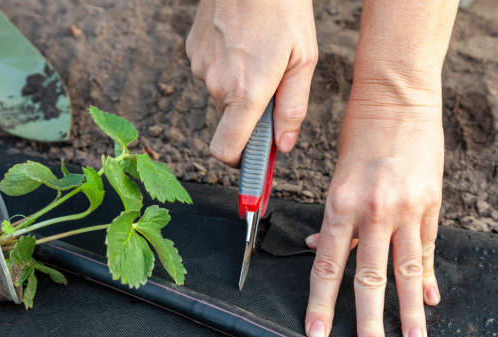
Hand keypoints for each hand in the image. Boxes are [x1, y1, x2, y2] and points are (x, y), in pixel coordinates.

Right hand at [186, 0, 317, 165]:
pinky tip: (241, 42)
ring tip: (257, 54)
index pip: (226, 149)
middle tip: (271, 84)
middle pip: (229, 120)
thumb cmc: (284, 9)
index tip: (251, 161)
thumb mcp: (303, 60)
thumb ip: (293, 109)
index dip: (238, 161)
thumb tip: (283, 145)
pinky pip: (210, 72)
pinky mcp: (193, 50)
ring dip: (238, 86)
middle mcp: (216, 84)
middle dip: (249, 113)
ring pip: (220, 95)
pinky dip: (226, 67)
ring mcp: (200, 66)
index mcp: (246, 92)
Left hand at [304, 80, 443, 336]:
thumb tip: (321, 248)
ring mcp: (406, 207)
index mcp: (341, 203)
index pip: (328, 265)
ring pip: (405, 268)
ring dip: (409, 308)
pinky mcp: (431, 202)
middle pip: (368, 276)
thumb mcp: (337, 176)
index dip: (321, 302)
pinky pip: (427, 247)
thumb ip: (334, 218)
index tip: (318, 331)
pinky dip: (427, 274)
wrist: (396, 98)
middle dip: (368, 319)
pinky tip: (429, 297)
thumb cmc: (359, 136)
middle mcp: (373, 210)